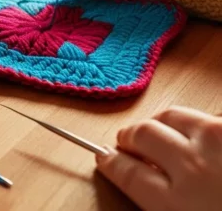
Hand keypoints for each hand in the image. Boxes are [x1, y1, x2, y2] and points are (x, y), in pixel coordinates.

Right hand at [95, 106, 221, 210]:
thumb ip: (163, 204)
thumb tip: (144, 187)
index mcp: (178, 204)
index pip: (127, 172)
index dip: (112, 162)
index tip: (106, 157)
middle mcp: (194, 164)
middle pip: (143, 135)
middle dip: (131, 137)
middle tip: (129, 142)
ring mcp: (218, 137)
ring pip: (173, 115)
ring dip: (163, 124)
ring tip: (165, 134)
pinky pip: (208, 115)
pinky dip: (200, 125)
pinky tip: (204, 139)